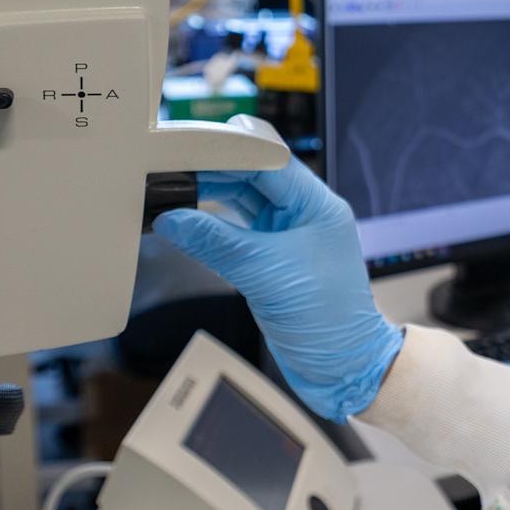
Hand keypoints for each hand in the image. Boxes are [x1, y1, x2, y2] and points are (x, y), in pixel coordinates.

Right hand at [154, 140, 402, 422]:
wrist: (340, 365)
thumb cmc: (325, 319)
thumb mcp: (264, 274)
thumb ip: (215, 242)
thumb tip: (171, 219)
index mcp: (317, 204)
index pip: (269, 160)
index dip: (228, 149)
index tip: (190, 143)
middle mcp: (303, 212)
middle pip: (252, 175)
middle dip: (212, 169)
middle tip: (169, 165)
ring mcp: (288, 234)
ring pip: (243, 200)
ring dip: (209, 194)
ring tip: (170, 186)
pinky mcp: (273, 257)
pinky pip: (237, 229)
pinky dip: (212, 224)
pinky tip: (185, 219)